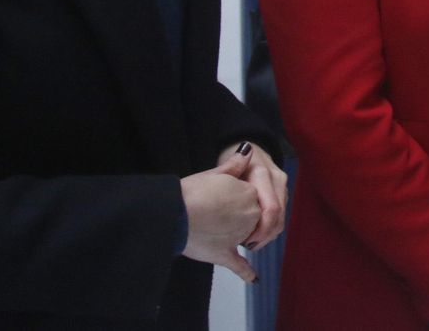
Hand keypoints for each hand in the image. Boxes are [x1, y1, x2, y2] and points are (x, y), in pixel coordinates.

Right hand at [180, 148, 262, 282]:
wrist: (173, 214)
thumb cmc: (191, 191)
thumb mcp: (214, 172)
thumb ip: (235, 164)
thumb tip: (248, 150)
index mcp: (249, 194)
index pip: (253, 194)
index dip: (239, 195)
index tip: (224, 195)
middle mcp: (250, 215)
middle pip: (254, 216)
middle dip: (245, 216)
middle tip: (221, 213)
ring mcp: (238, 236)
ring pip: (250, 236)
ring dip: (246, 236)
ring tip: (224, 230)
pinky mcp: (224, 254)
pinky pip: (239, 265)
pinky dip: (247, 273)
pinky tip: (254, 278)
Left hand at [217, 141, 288, 249]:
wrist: (247, 150)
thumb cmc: (230, 160)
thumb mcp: (225, 167)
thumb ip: (231, 167)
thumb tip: (242, 156)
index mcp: (262, 173)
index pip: (271, 209)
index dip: (261, 230)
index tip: (245, 242)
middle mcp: (277, 179)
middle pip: (279, 216)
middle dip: (265, 236)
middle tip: (247, 246)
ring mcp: (282, 186)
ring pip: (282, 218)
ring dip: (268, 234)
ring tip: (250, 242)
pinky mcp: (283, 192)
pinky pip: (281, 215)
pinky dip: (270, 227)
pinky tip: (256, 233)